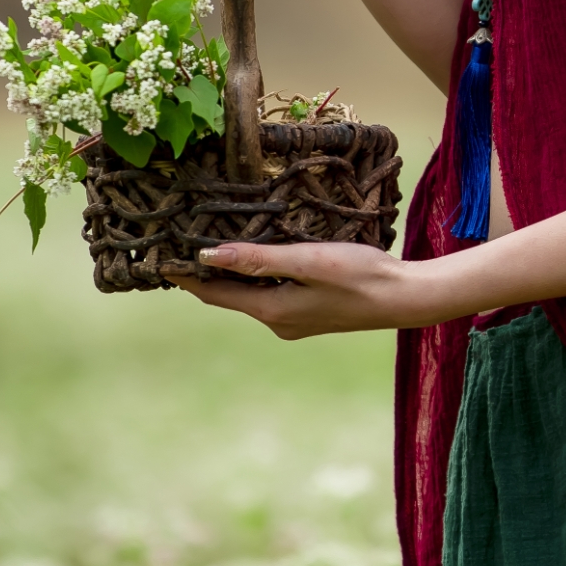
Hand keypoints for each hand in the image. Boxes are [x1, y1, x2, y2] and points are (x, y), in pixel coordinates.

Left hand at [179, 237, 442, 337]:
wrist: (405, 298)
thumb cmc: (360, 276)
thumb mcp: (307, 261)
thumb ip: (258, 259)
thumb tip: (208, 255)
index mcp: (272, 311)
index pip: (214, 294)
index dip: (186, 276)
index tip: (160, 259)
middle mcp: (278, 322)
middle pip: (230, 296)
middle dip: (206, 273)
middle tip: (181, 243)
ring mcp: (295, 321)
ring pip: (251, 294)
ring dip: (232, 273)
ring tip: (213, 244)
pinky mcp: (311, 313)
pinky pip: (271, 294)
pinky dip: (257, 276)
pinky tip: (260, 257)